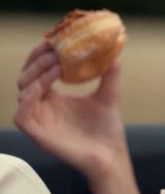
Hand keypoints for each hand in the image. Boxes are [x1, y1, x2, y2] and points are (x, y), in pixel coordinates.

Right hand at [14, 39, 128, 183]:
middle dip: (37, 59)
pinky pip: (21, 115)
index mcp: (53, 96)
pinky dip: (29, 97)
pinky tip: (44, 86)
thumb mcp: (109, 92)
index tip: (53, 38)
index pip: (37, 69)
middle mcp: (43, 106)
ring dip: (36, 73)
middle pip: (25, 76)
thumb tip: (115, 46)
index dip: (41, 52)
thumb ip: (110, 70)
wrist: (111, 155)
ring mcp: (39, 121)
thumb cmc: (106, 128)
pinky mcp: (38, 135)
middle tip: (55, 49)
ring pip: (21, 91)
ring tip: (57, 63)